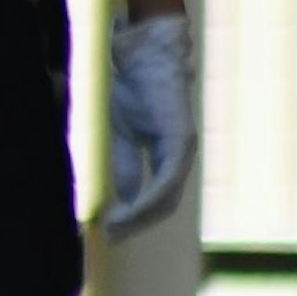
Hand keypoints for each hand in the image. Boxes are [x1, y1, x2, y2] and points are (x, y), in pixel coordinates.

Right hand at [104, 14, 196, 233]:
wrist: (142, 58)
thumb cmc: (133, 89)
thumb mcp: (122, 135)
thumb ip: (126, 166)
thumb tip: (124, 199)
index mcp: (168, 154)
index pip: (158, 197)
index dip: (137, 217)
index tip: (112, 232)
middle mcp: (181, 156)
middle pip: (164, 204)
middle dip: (138, 224)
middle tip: (112, 237)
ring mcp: (184, 150)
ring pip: (166, 198)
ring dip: (140, 218)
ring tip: (115, 229)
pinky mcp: (179, 142)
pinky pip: (164, 181)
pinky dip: (145, 199)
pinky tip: (128, 210)